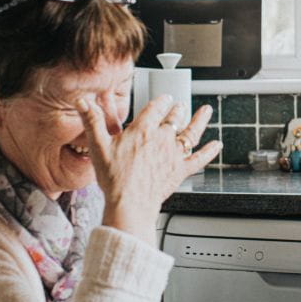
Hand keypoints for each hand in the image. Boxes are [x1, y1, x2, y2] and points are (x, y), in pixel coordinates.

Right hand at [78, 95, 220, 244]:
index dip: (161, 101)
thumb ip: (93, 121)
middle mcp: (161, 138)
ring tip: (206, 111)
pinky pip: (199, 158)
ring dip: (200, 120)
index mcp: (142, 130)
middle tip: (180, 105)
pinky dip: (210, 151)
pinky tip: (217, 145)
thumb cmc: (114, 178)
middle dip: (178, 110)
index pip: (155, 108)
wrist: (130, 203)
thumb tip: (83, 101)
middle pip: (174, 119)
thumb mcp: (98, 146)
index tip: (165, 98)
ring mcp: (174, 154)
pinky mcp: (181, 170)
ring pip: (191, 132)